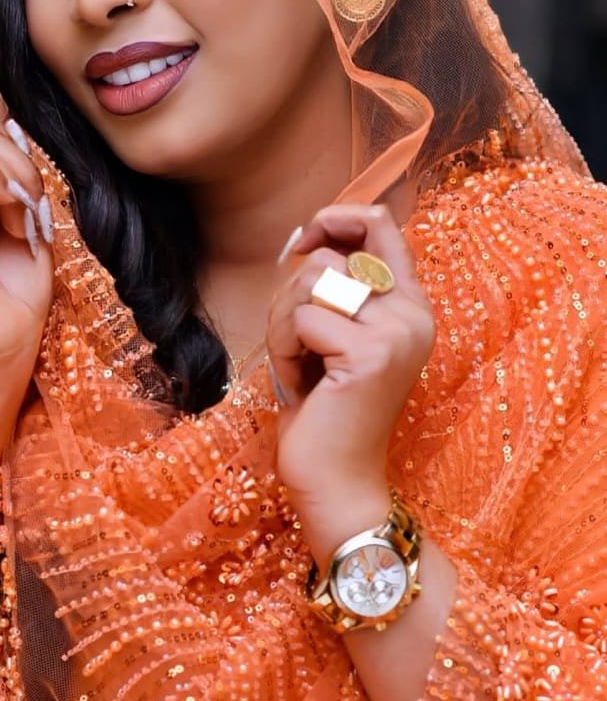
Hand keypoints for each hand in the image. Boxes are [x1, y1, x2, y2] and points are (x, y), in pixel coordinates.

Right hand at [0, 75, 53, 384]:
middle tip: (31, 196)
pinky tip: (9, 211)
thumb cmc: (17, 290)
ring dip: (11, 170)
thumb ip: (9, 161)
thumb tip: (5, 108)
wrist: (4, 346)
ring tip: (23, 214)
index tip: (29, 155)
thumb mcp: (24, 209)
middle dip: (12, 145)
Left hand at [266, 204, 434, 508]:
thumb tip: (310, 240)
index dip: (336, 219)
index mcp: (410, 304)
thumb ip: (335, 286)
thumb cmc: (324, 407)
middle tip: (297, 345)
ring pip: (313, 282)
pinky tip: (302, 386)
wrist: (336, 480)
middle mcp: (414, 313)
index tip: (305, 242)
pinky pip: (302, 318)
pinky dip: (285, 351)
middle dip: (292, 296)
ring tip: (301, 366)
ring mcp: (397, 332)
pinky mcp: (371, 354)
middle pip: (330, 257)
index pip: (381, 224)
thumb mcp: (331, 333)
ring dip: (286, 325)